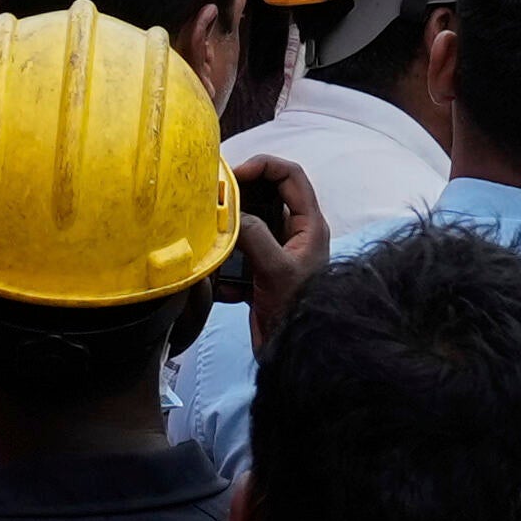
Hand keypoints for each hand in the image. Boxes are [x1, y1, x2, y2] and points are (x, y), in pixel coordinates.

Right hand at [233, 157, 328, 359]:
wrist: (294, 354)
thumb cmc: (298, 312)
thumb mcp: (276, 270)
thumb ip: (254, 235)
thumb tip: (231, 214)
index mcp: (309, 225)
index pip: (290, 175)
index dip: (263, 166)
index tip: (233, 176)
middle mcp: (295, 233)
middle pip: (266, 196)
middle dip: (239, 197)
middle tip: (213, 201)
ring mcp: (278, 253)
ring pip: (248, 226)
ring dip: (229, 232)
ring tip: (210, 238)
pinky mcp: (262, 273)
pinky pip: (239, 255)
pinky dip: (226, 263)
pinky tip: (219, 280)